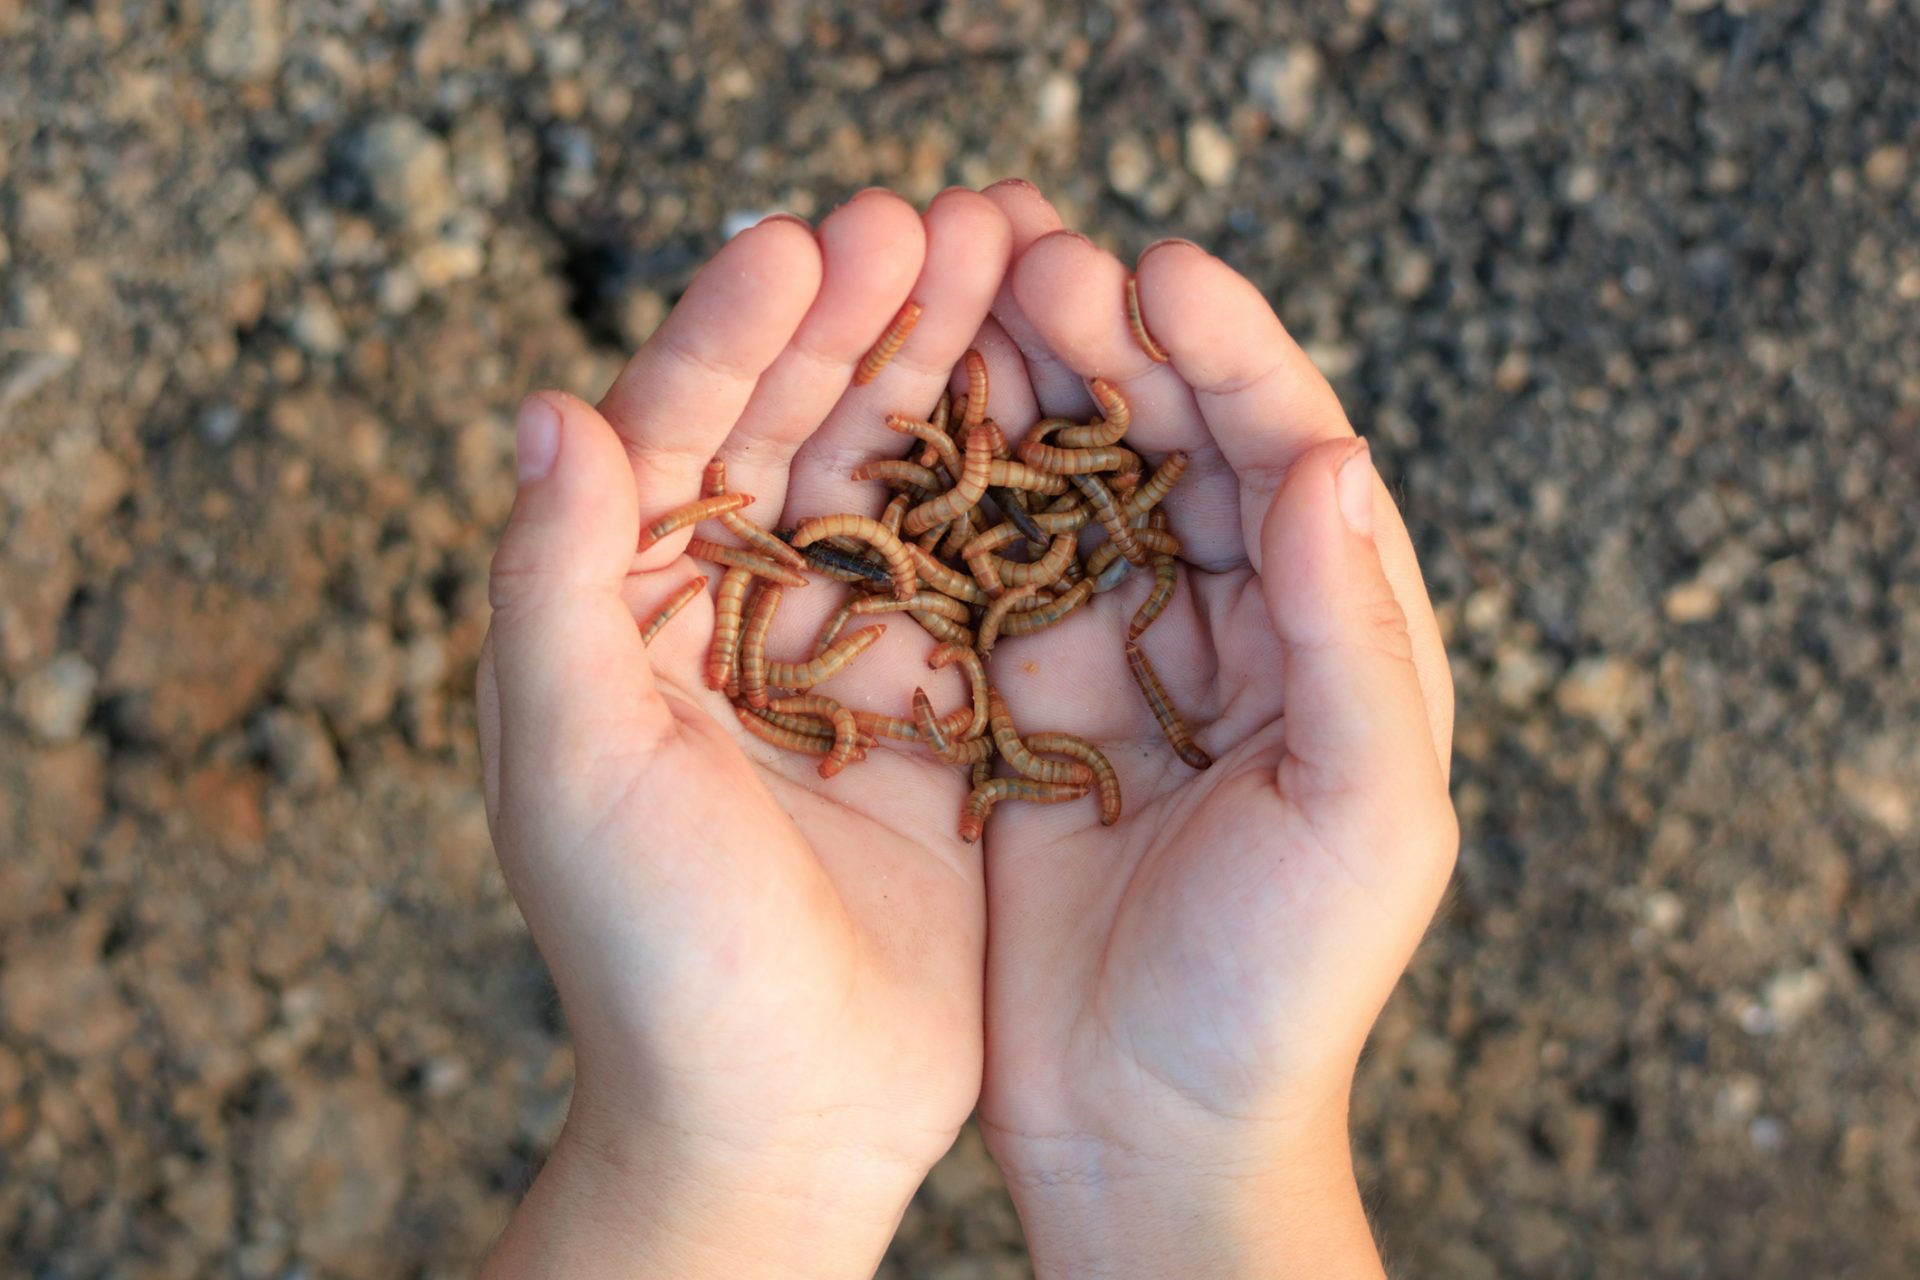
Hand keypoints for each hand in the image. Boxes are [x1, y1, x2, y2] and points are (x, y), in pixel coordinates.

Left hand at [475, 190, 1016, 1277]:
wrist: (775, 1117)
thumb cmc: (650, 960)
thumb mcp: (577, 771)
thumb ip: (549, 590)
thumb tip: (540, 409)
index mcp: (624, 610)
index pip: (676, 429)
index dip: (737, 328)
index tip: (815, 239)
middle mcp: (728, 610)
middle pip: (797, 425)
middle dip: (867, 317)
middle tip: (950, 216)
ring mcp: (840, 651)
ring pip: (897, 478)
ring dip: (951, 370)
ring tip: (1026, 267)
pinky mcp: (937, 706)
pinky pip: (979, 569)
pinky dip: (1017, 483)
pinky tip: (1071, 406)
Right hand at [970, 182, 1457, 1277]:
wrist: (1151, 1131)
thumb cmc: (1283, 996)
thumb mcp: (1361, 820)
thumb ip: (1357, 640)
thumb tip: (1335, 459)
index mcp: (1339, 639)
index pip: (1293, 455)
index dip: (1233, 356)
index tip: (1158, 273)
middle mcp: (1233, 626)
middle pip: (1175, 443)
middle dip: (1115, 341)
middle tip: (1030, 250)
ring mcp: (1118, 654)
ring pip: (1075, 484)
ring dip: (1025, 385)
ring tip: (959, 289)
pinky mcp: (1021, 697)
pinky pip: (988, 568)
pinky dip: (955, 487)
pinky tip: (904, 415)